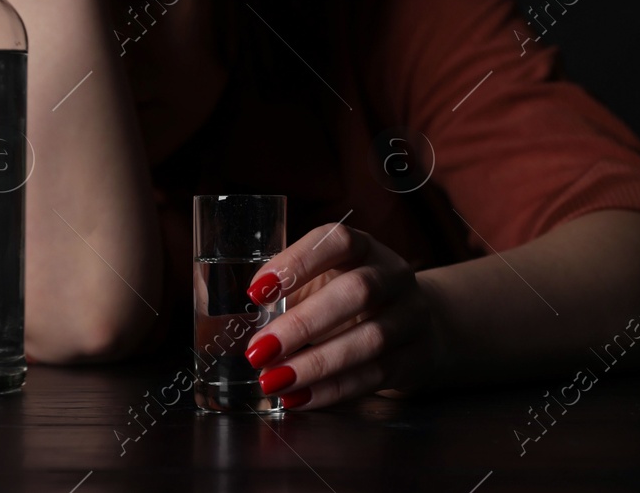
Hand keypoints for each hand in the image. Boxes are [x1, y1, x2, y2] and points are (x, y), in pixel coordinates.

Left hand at [241, 224, 439, 409]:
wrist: (417, 325)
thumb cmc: (348, 299)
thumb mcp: (322, 281)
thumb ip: (285, 291)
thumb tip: (222, 308)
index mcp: (363, 248)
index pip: (337, 242)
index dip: (297, 262)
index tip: (256, 291)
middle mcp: (392, 276)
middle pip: (356, 292)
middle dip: (303, 323)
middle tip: (258, 350)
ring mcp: (410, 317)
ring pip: (370, 339)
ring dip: (316, 363)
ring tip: (273, 380)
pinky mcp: (416, 357)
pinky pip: (375, 376)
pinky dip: (333, 390)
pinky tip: (298, 398)